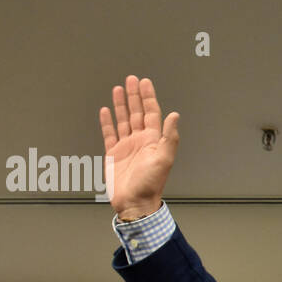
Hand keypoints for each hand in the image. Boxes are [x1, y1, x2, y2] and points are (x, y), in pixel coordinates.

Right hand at [98, 75, 180, 219]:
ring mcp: (126, 146)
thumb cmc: (150, 184)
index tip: (145, 83)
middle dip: (134, 95)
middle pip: (136, 112)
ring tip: (118, 89)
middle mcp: (140, 141)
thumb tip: (175, 116)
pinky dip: (107, 121)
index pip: (151, 113)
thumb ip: (169, 137)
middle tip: (131, 79)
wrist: (134, 202)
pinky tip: (106, 110)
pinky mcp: (114, 153)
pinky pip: (109, 133)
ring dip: (121, 104)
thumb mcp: (164, 159)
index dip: (148, 97)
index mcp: (153, 140)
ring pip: (123, 120)